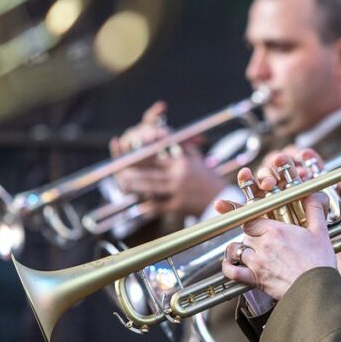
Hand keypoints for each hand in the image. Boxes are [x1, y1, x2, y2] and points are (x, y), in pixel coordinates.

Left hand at [110, 102, 224, 216]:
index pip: (156, 156)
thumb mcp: (196, 159)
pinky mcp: (178, 206)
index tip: (127, 153)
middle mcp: (178, 175)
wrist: (222, 198)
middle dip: (131, 171)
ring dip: (134, 187)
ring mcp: (177, 191)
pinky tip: (138, 206)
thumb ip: (181, 147)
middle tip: (118, 171)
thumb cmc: (208, 178)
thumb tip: (166, 134)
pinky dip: (147, 207)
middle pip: (149, 171)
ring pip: (150, 187)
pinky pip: (159, 206)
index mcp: (181, 162)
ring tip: (123, 184)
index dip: (139, 154)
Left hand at [218, 155, 335, 300]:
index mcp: (276, 230)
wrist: (317, 289)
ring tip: (247, 251)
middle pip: (244, 234)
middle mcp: (263, 244)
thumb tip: (313, 195)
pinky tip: (231, 264)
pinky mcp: (255, 279)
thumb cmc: (319, 262)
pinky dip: (228, 267)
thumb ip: (314, 210)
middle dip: (250, 236)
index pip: (251, 218)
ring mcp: (257, 262)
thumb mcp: (320, 232)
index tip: (257, 222)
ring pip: (236, 249)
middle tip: (260, 239)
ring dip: (239, 249)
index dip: (253, 220)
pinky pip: (232, 272)